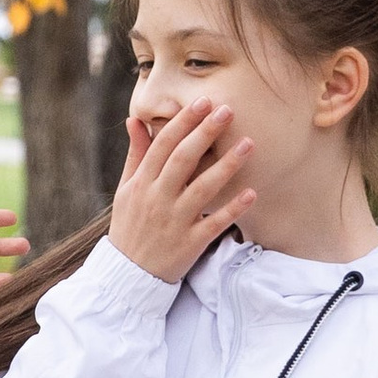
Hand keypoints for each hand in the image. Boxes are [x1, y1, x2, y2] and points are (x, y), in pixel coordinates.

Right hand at [110, 99, 255, 282]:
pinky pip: (215, 223)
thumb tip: (135, 120)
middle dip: (205, 133)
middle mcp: (157, 199)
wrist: (128, 275)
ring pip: (203, 188)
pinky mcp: (190, 243)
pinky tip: (252, 193)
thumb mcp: (126, 190)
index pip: (162, 145)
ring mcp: (174, 221)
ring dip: (227, 165)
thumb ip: (136, 155)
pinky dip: (233, 209)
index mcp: (141, 183)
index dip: (184, 122)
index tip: (203, 102)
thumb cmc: (129, 226)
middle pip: (183, 160)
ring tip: (249, 143)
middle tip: (227, 110)